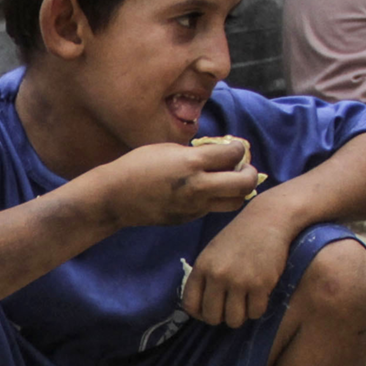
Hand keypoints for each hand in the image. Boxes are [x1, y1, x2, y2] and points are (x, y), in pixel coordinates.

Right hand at [94, 139, 257, 228]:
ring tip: (230, 181)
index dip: (239, 148)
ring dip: (239, 190)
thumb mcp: (168, 149)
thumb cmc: (138, 165)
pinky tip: (205, 191)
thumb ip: (197, 152)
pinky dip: (217, 199)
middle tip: (243, 167)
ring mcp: (195, 206)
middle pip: (244, 183)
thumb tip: (220, 153)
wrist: (116, 197)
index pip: (233, 154)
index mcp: (192, 163)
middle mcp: (199, 187)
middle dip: (250, 172)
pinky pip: (213, 209)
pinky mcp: (189, 218)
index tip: (235, 147)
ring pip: (236, 202)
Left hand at [186, 200, 293, 326]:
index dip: (199, 314)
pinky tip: (259, 296)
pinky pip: (255, 313)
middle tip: (231, 307)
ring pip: (234, 320)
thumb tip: (201, 308)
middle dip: (221, 317)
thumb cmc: (240, 236)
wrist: (268, 220)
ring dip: (241, 316)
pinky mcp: (261, 285)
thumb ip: (205, 276)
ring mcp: (239, 281)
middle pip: (212, 317)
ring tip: (245, 303)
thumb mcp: (213, 252)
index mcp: (202, 267)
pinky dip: (257, 309)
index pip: (190, 305)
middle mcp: (217, 276)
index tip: (209, 311)